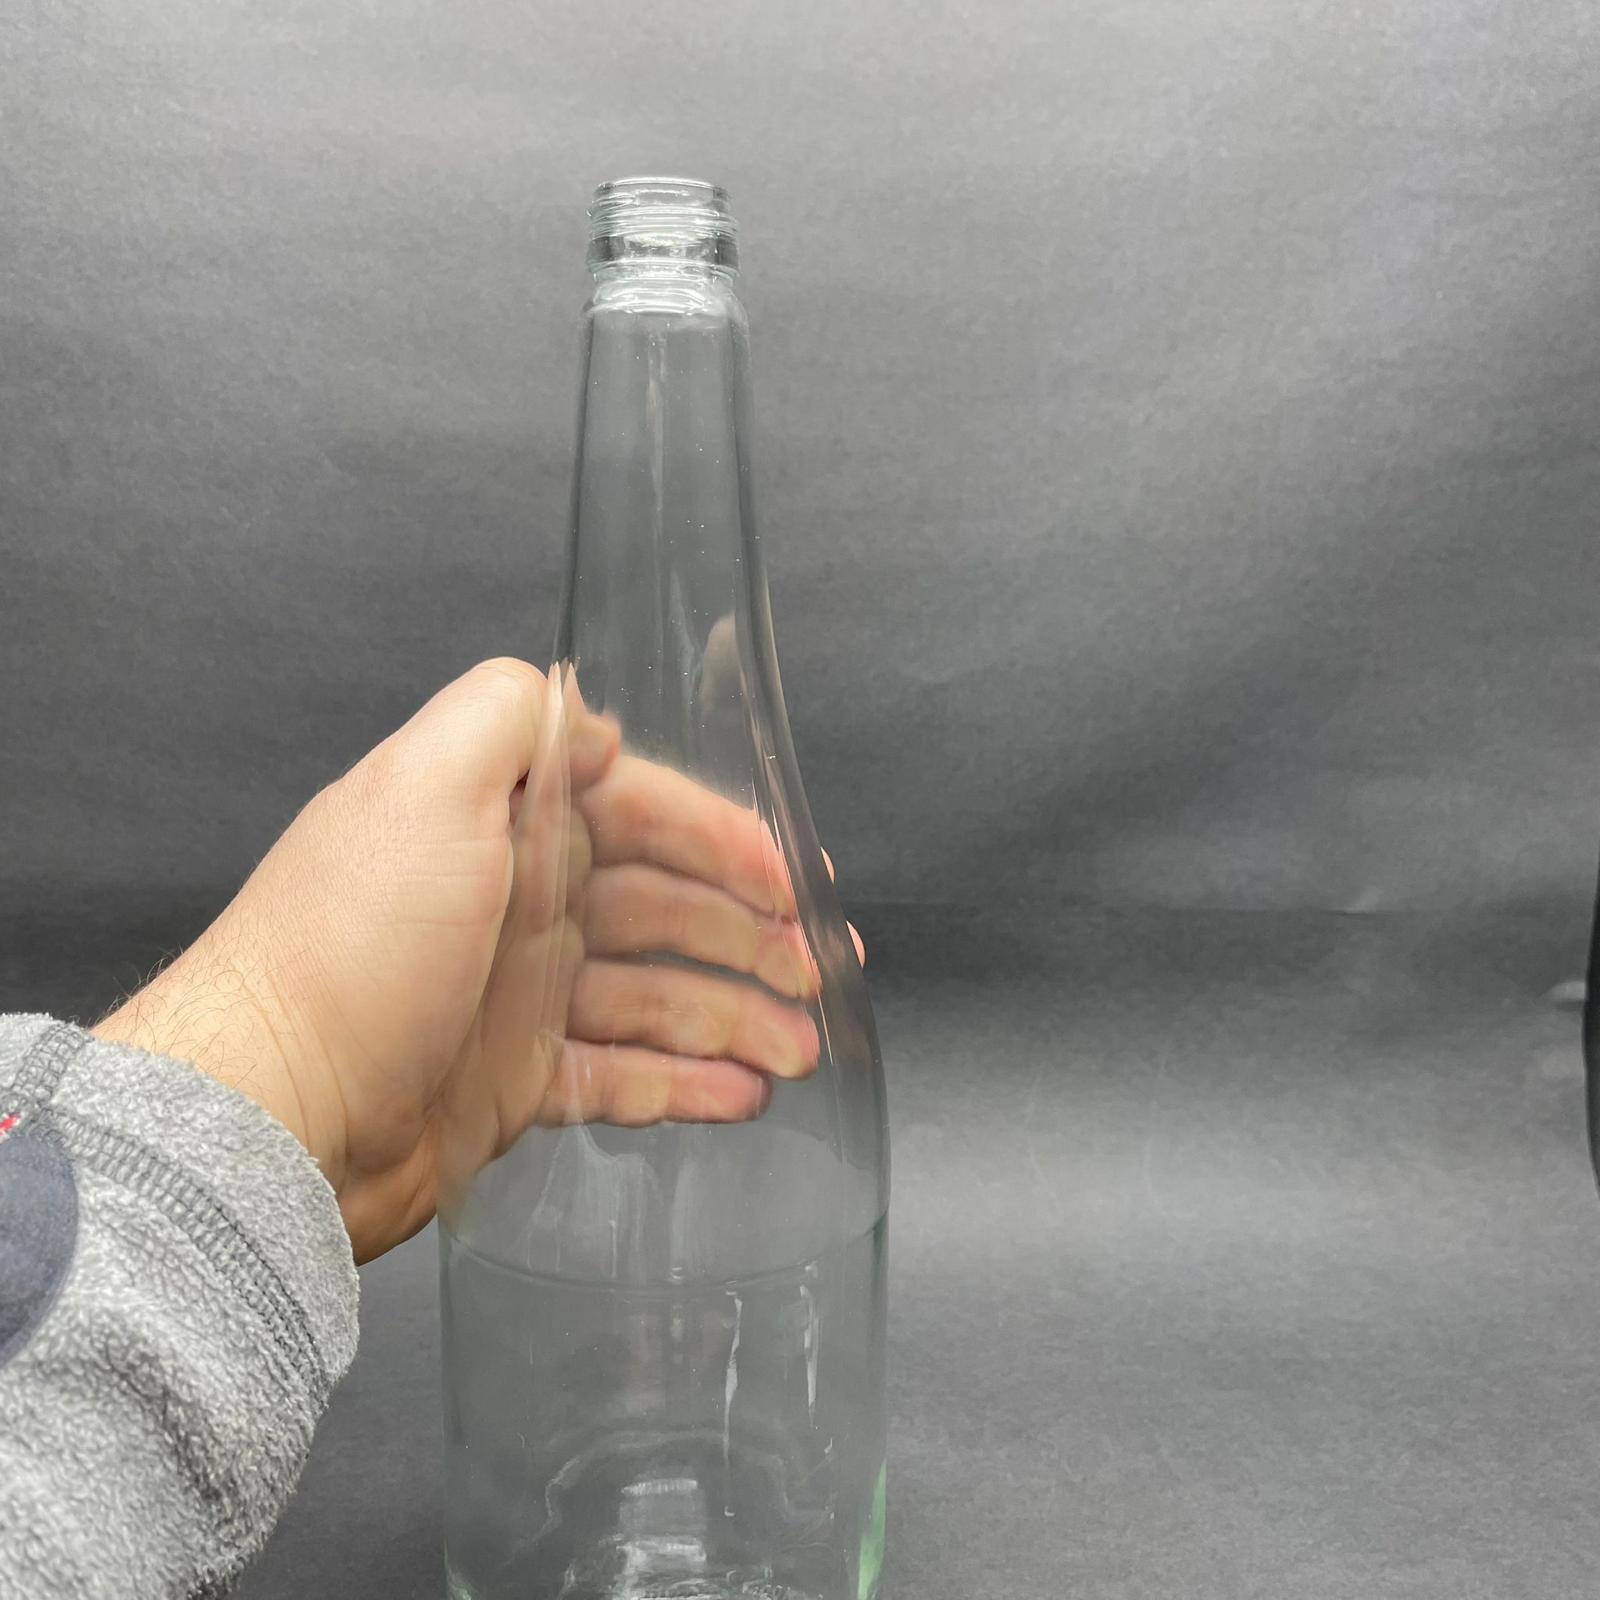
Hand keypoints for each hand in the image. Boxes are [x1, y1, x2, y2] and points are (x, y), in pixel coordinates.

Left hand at [93, 659, 859, 1260]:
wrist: (268, 1116)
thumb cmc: (353, 946)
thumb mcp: (423, 788)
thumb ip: (511, 719)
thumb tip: (598, 718)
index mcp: (506, 827)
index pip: (642, 815)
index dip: (723, 843)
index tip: (793, 884)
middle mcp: (520, 905)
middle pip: (664, 909)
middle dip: (752, 936)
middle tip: (822, 978)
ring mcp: (521, 1000)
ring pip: (658, 996)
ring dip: (737, 1015)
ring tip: (804, 1051)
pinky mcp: (515, 1086)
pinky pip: (622, 1076)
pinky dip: (686, 1083)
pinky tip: (743, 1096)